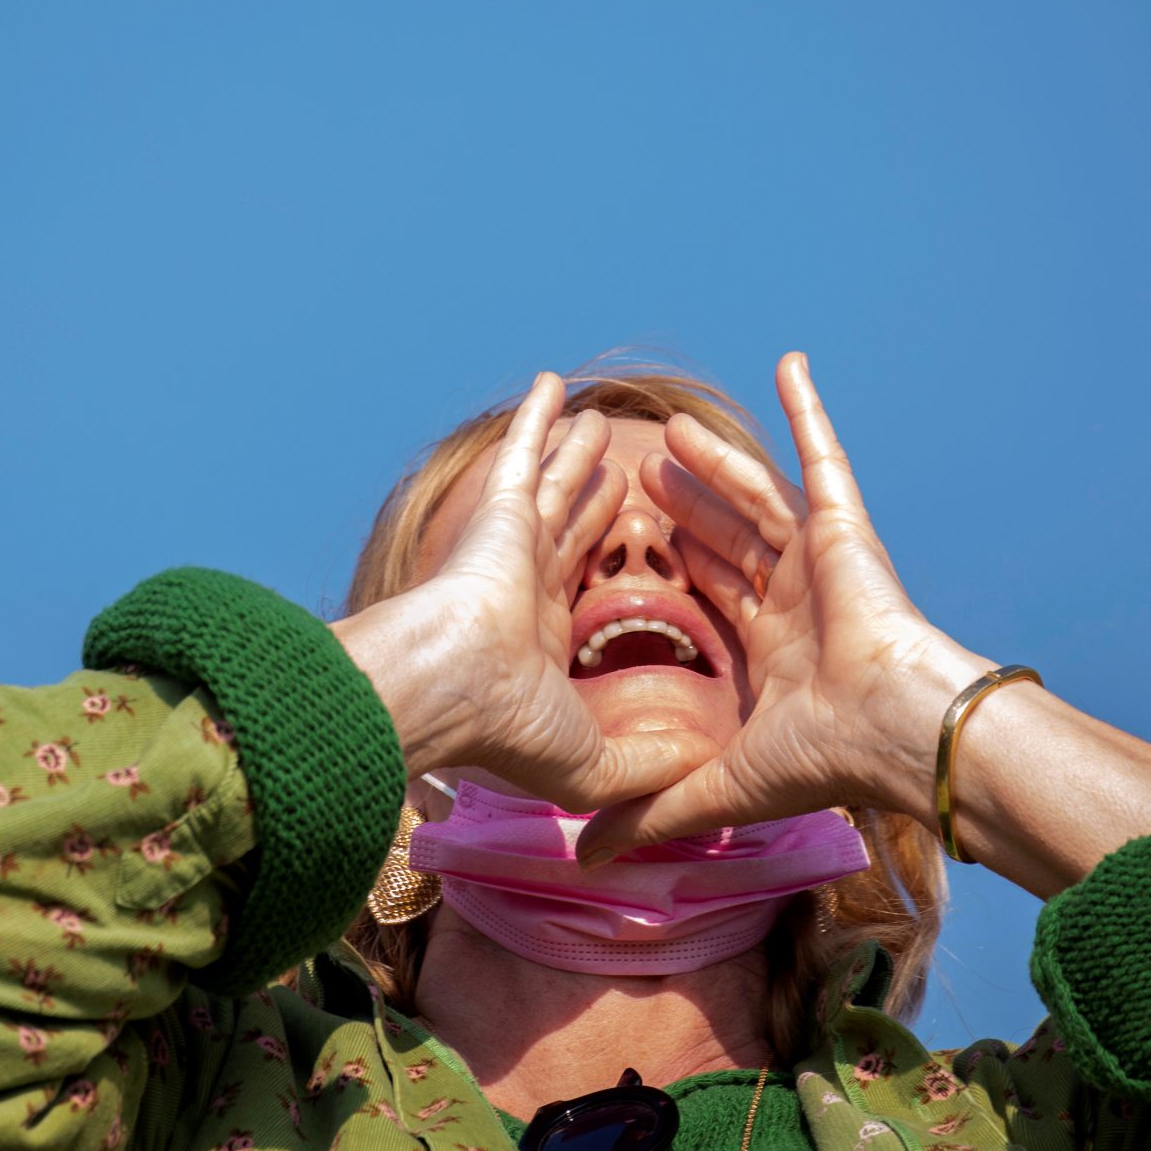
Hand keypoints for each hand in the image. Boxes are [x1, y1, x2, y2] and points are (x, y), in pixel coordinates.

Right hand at [333, 373, 716, 812]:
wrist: (453, 690)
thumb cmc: (508, 731)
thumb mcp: (593, 763)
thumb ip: (646, 765)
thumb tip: (698, 766)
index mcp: (541, 639)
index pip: (582, 592)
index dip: (609, 567)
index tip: (637, 548)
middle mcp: (525, 586)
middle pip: (572, 529)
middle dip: (596, 499)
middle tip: (625, 470)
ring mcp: (511, 545)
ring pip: (552, 486)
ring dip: (574, 453)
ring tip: (599, 421)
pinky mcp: (500, 515)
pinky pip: (523, 454)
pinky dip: (536, 419)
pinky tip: (553, 384)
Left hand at [580, 353, 992, 858]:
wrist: (893, 732)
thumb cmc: (823, 758)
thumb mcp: (715, 781)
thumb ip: (651, 808)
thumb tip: (585, 858)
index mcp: (773, 649)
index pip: (712, 594)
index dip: (675, 567)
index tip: (631, 544)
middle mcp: (795, 598)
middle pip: (727, 539)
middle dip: (685, 507)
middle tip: (637, 474)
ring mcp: (821, 558)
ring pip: (757, 497)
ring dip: (719, 462)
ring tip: (670, 432)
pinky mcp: (845, 527)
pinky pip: (822, 455)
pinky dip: (810, 410)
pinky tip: (790, 363)